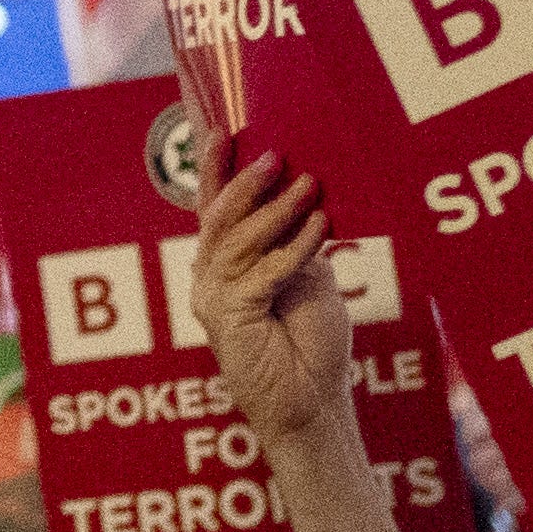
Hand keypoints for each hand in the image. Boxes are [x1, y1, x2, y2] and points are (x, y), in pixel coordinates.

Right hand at [193, 152, 354, 452]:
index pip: (214, 209)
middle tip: (274, 154)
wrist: (313, 402)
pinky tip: (321, 226)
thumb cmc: (310, 343)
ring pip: (238, 240)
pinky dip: (295, 246)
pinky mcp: (230, 319)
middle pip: (218, 218)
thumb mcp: (306, 277)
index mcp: (225, 265)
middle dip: (244, 182)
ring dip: (275, 209)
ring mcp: (215, 300)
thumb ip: (292, 241)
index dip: (213, 171)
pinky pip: (264, 271)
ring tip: (308, 183)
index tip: (220, 129)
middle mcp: (211, 279)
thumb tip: (303, 190)